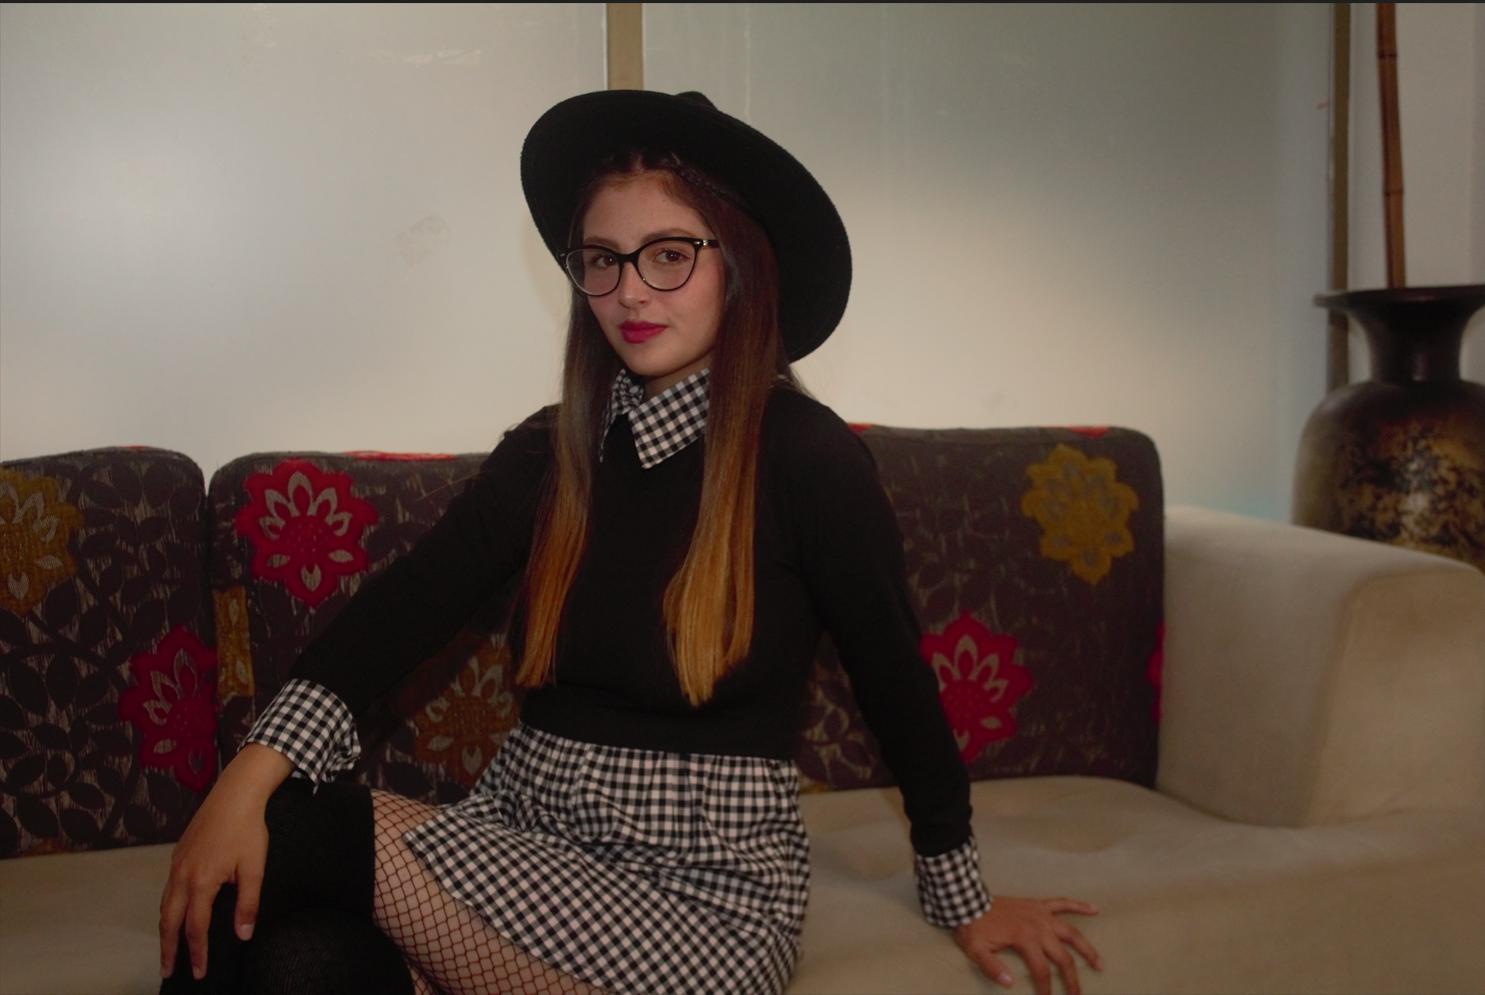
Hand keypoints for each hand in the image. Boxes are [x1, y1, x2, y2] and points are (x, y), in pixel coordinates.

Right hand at [158, 744, 289, 979]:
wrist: (235, 793)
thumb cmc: (248, 829)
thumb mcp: (254, 867)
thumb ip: (248, 903)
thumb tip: (243, 934)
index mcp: (201, 882)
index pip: (196, 928)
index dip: (197, 952)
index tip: (198, 972)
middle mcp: (182, 876)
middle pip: (169, 921)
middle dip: (168, 949)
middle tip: (167, 971)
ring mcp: (176, 864)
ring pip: (164, 905)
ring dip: (165, 929)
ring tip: (168, 948)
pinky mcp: (178, 854)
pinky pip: (167, 889)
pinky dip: (167, 908)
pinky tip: (174, 913)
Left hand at [951, 895, 1102, 994]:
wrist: (970, 901)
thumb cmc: (973, 927)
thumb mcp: (976, 950)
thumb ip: (992, 968)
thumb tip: (1010, 983)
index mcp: (1025, 939)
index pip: (1042, 970)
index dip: (1046, 988)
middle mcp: (1039, 926)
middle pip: (1063, 957)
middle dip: (1071, 979)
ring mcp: (1041, 914)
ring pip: (1071, 933)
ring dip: (1087, 949)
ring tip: (1099, 964)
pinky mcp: (1039, 904)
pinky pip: (1063, 903)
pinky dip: (1079, 905)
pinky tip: (1094, 909)